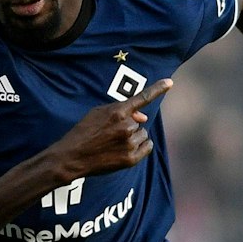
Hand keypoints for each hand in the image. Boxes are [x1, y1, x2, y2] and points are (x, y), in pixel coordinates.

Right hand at [50, 79, 172, 179]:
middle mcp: (126, 127)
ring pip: (143, 134)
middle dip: (130, 125)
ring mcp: (129, 144)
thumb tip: (144, 116)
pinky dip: (140, 147)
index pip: (141, 98)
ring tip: (116, 142)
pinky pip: (147, 147)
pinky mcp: (131, 159)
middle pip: (140, 122)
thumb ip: (122, 111)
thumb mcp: (98, 113)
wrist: (72, 156)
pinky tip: (125, 149)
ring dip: (134, 137)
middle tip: (112, 133)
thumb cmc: (84, 131)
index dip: (157, 89)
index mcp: (117, 112)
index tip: (170, 82)